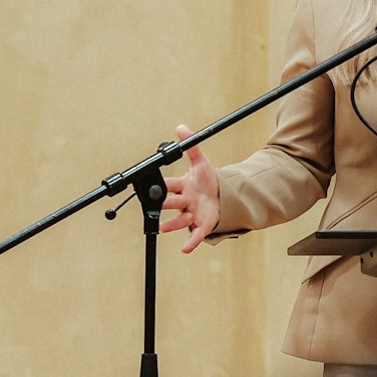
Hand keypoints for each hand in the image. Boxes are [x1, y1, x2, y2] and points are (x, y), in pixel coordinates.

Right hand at [159, 124, 220, 252]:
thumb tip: (181, 128)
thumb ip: (191, 147)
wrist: (222, 196)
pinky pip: (194, 235)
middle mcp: (184, 201)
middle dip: (165, 203)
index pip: (169, 184)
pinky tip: (185, 249)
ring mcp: (191, 214)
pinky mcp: (201, 225)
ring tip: (165, 227)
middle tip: (159, 203)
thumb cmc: (206, 180)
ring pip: (179, 220)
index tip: (153, 184)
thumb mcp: (201, 162)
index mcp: (182, 186)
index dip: (163, 185)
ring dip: (173, 223)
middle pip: (171, 202)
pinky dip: (190, 242)